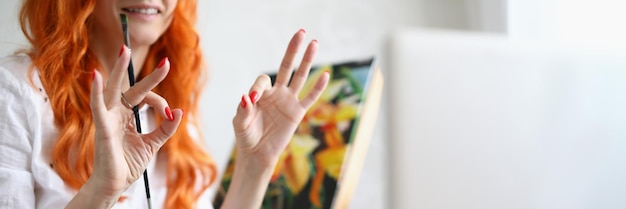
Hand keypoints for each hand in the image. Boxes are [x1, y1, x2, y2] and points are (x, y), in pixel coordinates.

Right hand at [88, 47, 181, 196]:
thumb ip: (165, 128)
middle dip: (139, 71)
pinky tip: (96, 76)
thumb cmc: (128, 163)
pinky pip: (98, 106)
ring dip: (118, 70)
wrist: (115, 184)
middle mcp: (115, 113)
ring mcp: (107, 119)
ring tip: (123, 51)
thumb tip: (179, 110)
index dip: (159, 101)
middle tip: (151, 56)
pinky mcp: (102, 128)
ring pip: (113, 90)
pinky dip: (96, 91)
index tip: (169, 114)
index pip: (144, 97)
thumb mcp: (153, 143)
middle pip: (128, 87)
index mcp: (126, 115)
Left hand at [232, 29, 329, 167]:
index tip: (252, 102)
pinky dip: (318, 87)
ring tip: (314, 43)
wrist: (257, 154)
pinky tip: (325, 74)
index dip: (258, 88)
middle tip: (300, 33)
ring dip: (307, 60)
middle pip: (286, 67)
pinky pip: (310, 98)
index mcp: (260, 93)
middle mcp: (276, 93)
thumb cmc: (246, 137)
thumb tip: (247, 98)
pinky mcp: (297, 113)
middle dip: (292, 50)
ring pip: (300, 77)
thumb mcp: (240, 123)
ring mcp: (288, 101)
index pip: (263, 80)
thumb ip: (242, 111)